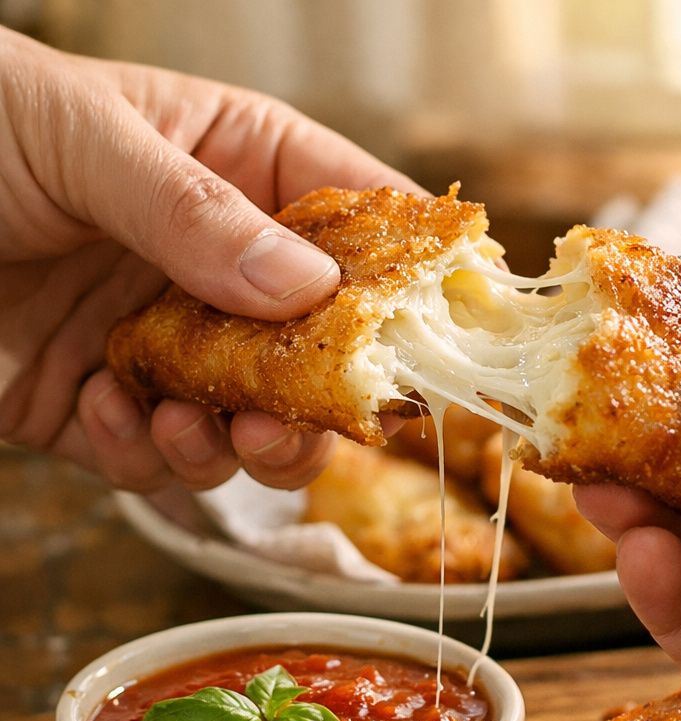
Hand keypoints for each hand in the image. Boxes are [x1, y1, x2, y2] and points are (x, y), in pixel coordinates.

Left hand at [0, 29, 417, 490]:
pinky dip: (141, 455)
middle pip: (325, 349)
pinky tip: (95, 405)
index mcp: (235, 169)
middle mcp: (213, 264)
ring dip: (238, 443)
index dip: (406, 277)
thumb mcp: (83, 139)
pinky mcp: (98, 407)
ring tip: (197, 425)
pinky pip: (156, 459)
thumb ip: (195, 212)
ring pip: (257, 423)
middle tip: (298, 418)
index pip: (357, 222)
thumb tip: (308, 290)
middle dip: (320, 399)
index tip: (434, 332)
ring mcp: (161, 341)